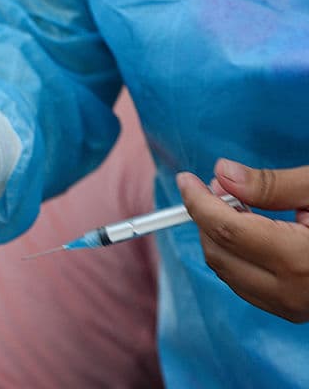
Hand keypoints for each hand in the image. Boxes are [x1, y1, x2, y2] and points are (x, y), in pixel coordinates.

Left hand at [177, 160, 308, 322]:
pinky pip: (247, 285)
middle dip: (208, 216)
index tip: (187, 178)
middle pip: (219, 252)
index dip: (198, 200)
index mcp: (300, 260)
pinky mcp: (298, 311)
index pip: (225, 228)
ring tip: (240, 203)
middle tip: (222, 184)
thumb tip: (223, 174)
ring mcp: (296, 308)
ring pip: (228, 272)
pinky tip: (253, 230)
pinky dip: (238, 255)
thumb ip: (272, 185)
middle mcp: (294, 293)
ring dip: (221, 236)